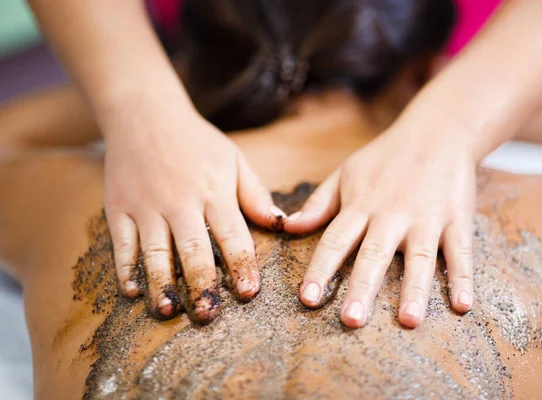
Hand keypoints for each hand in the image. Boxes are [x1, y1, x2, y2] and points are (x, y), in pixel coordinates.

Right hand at [104, 107, 284, 322]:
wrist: (144, 114)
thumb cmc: (197, 141)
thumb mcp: (234, 159)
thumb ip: (255, 194)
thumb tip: (281, 225)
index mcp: (213, 190)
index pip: (232, 234)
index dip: (241, 265)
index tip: (249, 292)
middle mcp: (180, 201)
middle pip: (193, 250)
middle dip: (202, 285)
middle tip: (209, 315)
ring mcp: (146, 206)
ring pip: (155, 252)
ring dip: (162, 284)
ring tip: (169, 312)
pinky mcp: (119, 208)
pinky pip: (122, 244)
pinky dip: (126, 269)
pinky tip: (133, 291)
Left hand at [285, 120, 475, 328]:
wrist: (437, 131)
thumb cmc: (385, 157)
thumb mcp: (346, 173)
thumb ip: (318, 203)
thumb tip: (287, 227)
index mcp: (361, 205)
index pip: (335, 241)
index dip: (320, 270)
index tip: (307, 299)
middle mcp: (392, 214)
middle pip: (374, 254)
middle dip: (362, 288)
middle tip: (351, 321)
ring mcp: (427, 218)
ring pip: (419, 258)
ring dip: (414, 290)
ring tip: (409, 321)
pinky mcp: (457, 219)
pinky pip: (460, 252)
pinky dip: (463, 278)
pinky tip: (463, 305)